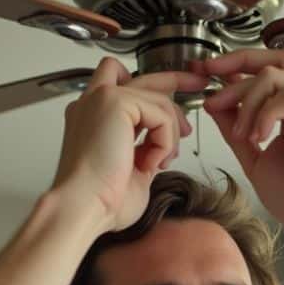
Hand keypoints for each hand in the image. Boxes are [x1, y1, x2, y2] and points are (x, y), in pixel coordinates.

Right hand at [50, 57, 209, 233]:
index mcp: (93, 118)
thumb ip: (144, 151)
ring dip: (170, 134)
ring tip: (162, 162)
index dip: (151, 86)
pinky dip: (164, 141)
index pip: (125, 85)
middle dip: (175, 79)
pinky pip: (160, 114)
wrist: (84, 206)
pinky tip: (151, 163)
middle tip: (199, 84)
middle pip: (143, 78)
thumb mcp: (132, 171)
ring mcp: (103, 98)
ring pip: (158, 99)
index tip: (177, 90)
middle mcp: (94, 102)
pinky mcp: (115, 102)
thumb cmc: (102, 201)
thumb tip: (161, 149)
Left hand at [191, 48, 283, 238]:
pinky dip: (266, 112)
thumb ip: (237, 128)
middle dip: (237, 61)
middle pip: (276, 57)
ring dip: (246, 100)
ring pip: (275, 73)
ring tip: (241, 133)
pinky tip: (260, 136)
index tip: (203, 75)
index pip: (267, 72)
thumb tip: (216, 103)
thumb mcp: (254, 158)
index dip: (234, 68)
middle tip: (207, 73)